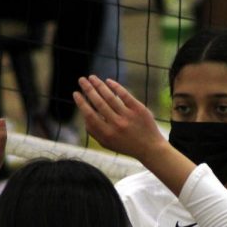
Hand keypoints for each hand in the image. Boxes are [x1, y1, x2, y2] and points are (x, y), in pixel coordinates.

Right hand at [74, 75, 194, 195]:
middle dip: (88, 89)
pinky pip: (125, 95)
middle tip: (81, 79)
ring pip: (110, 97)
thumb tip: (84, 116)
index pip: (90, 115)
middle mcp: (117, 124)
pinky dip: (115, 86)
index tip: (75, 93)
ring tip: (92, 77)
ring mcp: (128, 116)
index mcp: (107, 134)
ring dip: (99, 85)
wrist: (150, 148)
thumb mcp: (107, 143)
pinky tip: (108, 81)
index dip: (81, 103)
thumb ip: (94, 132)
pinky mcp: (139, 109)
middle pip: (99, 103)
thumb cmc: (125, 145)